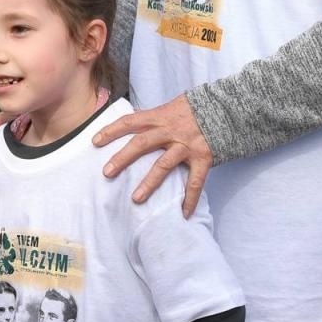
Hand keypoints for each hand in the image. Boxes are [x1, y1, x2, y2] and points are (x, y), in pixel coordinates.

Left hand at [92, 94, 212, 217]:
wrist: (226, 108)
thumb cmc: (194, 110)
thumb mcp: (171, 107)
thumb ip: (154, 119)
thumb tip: (131, 127)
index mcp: (161, 116)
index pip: (131, 121)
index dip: (112, 130)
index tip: (95, 141)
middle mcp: (171, 130)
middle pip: (142, 143)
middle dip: (123, 158)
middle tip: (107, 172)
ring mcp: (187, 145)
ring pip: (164, 165)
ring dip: (149, 183)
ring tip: (136, 199)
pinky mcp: (203, 158)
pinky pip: (196, 182)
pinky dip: (190, 199)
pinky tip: (183, 214)